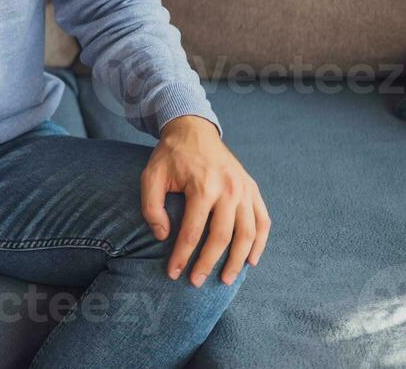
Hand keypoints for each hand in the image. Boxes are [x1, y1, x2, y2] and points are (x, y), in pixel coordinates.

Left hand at [142, 115, 269, 286]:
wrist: (193, 131)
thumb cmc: (170, 156)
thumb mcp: (151, 176)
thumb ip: (151, 207)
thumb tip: (162, 237)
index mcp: (202, 186)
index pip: (192, 232)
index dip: (182, 256)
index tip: (173, 274)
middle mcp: (228, 189)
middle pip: (222, 237)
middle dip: (209, 264)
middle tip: (197, 283)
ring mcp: (244, 190)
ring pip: (247, 233)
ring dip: (237, 260)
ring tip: (225, 280)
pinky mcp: (253, 189)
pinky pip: (263, 221)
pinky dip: (260, 243)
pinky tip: (251, 261)